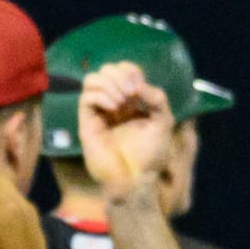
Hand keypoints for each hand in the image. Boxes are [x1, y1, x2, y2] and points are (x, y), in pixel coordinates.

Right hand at [76, 62, 174, 202]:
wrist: (135, 179)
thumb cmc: (149, 155)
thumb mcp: (163, 122)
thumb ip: (157, 99)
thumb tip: (139, 86)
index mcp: (130, 102)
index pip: (123, 71)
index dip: (131, 71)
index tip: (141, 90)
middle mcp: (112, 104)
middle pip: (105, 70)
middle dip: (120, 76)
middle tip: (132, 95)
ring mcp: (98, 113)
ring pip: (91, 80)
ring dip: (110, 84)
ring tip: (122, 102)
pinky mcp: (86, 123)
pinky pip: (86, 98)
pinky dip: (102, 97)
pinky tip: (114, 109)